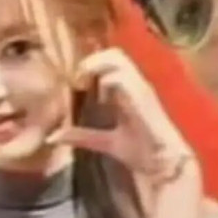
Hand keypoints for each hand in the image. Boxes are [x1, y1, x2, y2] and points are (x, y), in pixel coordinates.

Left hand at [47, 47, 194, 182]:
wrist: (164, 164)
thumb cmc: (139, 150)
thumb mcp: (104, 141)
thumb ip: (80, 136)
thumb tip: (54, 137)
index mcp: (125, 90)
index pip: (109, 60)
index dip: (89, 64)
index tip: (74, 80)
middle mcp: (134, 84)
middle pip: (113, 53)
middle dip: (92, 60)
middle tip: (78, 78)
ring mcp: (139, 88)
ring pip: (118, 58)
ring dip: (95, 66)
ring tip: (83, 82)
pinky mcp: (142, 97)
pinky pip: (122, 78)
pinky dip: (106, 81)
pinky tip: (100, 97)